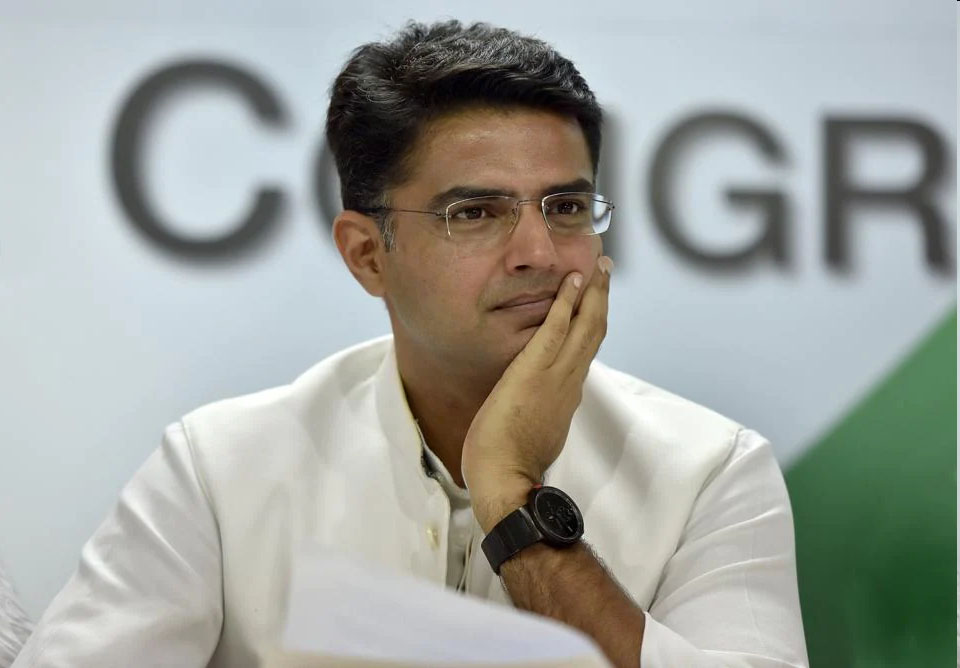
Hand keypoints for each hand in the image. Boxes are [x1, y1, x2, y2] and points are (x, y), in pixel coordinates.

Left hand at [463, 256, 612, 532]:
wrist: (505, 479)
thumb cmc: (510, 465)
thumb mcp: (533, 435)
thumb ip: (541, 416)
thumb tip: (538, 409)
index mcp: (566, 397)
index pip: (584, 354)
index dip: (592, 326)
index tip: (595, 304)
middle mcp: (569, 382)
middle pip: (594, 334)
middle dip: (601, 300)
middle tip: (606, 272)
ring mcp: (556, 375)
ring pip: (585, 326)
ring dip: (593, 293)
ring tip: (599, 267)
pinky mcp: (537, 369)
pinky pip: (557, 328)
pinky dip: (568, 302)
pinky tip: (572, 280)